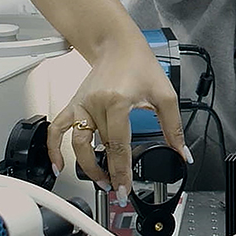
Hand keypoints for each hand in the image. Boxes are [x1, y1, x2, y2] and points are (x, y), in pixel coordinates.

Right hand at [47, 28, 187, 203]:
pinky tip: (58, 164)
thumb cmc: (139, 64)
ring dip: (86, 166)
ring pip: (78, 143)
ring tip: (100, 180)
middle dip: (107, 173)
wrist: (118, 45)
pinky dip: (54, 148)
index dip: (122, 171)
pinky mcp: (74, 104)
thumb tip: (181, 152)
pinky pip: (57, 128)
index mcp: (118, 102)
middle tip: (117, 190)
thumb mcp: (164, 94)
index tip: (125, 189)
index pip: (118, 146)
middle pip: (99, 148)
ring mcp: (82, 105)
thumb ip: (173, 126)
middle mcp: (96, 104)